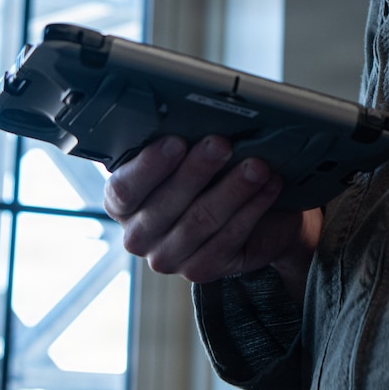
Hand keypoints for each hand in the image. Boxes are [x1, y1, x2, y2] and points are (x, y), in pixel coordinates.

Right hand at [104, 135, 320, 287]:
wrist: (241, 215)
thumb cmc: (204, 177)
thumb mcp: (182, 159)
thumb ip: (176, 147)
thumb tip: (193, 119)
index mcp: (121, 202)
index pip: (124, 188)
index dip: (149, 166)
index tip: (176, 142)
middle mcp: (138, 235)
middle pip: (166, 204)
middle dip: (198, 170)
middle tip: (222, 144)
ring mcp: (167, 257)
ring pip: (201, 221)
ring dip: (233, 190)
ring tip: (256, 166)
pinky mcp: (200, 270)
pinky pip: (227, 239)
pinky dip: (251, 210)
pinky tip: (266, 188)